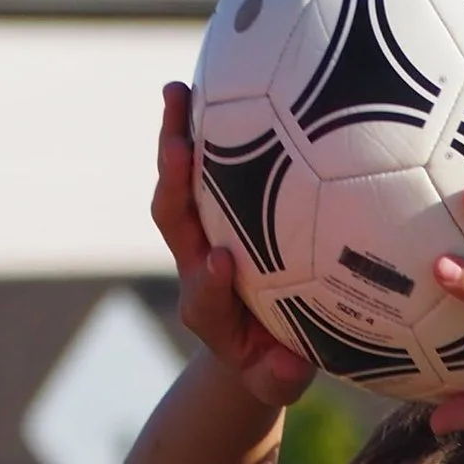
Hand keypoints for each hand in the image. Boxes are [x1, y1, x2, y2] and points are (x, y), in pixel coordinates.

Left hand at [153, 83, 312, 410]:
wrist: (251, 347)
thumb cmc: (270, 364)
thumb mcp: (276, 381)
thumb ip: (279, 377)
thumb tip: (291, 366)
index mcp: (209, 308)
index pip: (204, 293)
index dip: (211, 279)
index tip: (224, 262)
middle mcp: (197, 262)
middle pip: (173, 219)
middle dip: (172, 183)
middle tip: (177, 145)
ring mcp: (201, 230)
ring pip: (180, 183)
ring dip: (175, 135)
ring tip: (179, 90)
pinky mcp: (212, 205)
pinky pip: (203, 160)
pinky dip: (203, 126)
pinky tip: (222, 82)